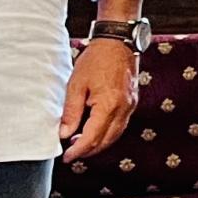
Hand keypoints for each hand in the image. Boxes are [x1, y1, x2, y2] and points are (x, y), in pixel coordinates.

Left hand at [58, 39, 141, 162]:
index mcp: (108, 105)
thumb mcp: (76, 84)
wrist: (117, 41)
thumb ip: (71, 111)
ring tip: (80, 142)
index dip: (78, 150)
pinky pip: (121, 125)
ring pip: (115, 135)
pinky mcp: (132, 102)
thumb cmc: (96, 59)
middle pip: (106, 141)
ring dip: (99, 143)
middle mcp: (123, 109)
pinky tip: (95, 129)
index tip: (68, 157)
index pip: (92, 137)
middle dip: (89, 150)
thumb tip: (65, 133)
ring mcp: (130, 106)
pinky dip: (108, 132)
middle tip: (73, 153)